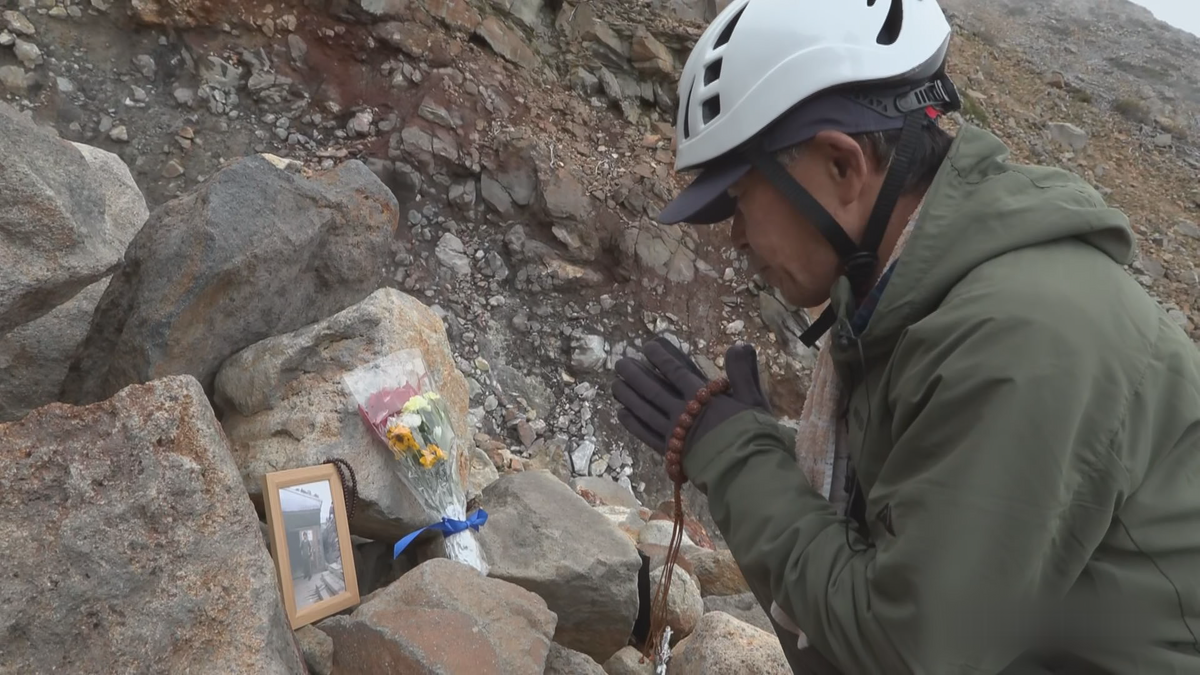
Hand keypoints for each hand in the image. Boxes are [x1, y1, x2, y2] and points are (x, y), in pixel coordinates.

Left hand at [612, 337, 768, 454]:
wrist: (747, 473)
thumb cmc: (755, 437)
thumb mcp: (754, 401)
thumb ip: (744, 372)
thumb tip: (739, 344)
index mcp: (703, 398)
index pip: (676, 372)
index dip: (661, 358)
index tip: (647, 346)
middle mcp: (683, 413)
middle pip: (654, 390)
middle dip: (636, 375)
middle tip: (620, 363)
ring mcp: (674, 434)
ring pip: (645, 411)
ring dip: (629, 396)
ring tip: (615, 384)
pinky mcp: (671, 453)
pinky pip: (647, 435)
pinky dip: (633, 425)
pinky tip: (622, 414)